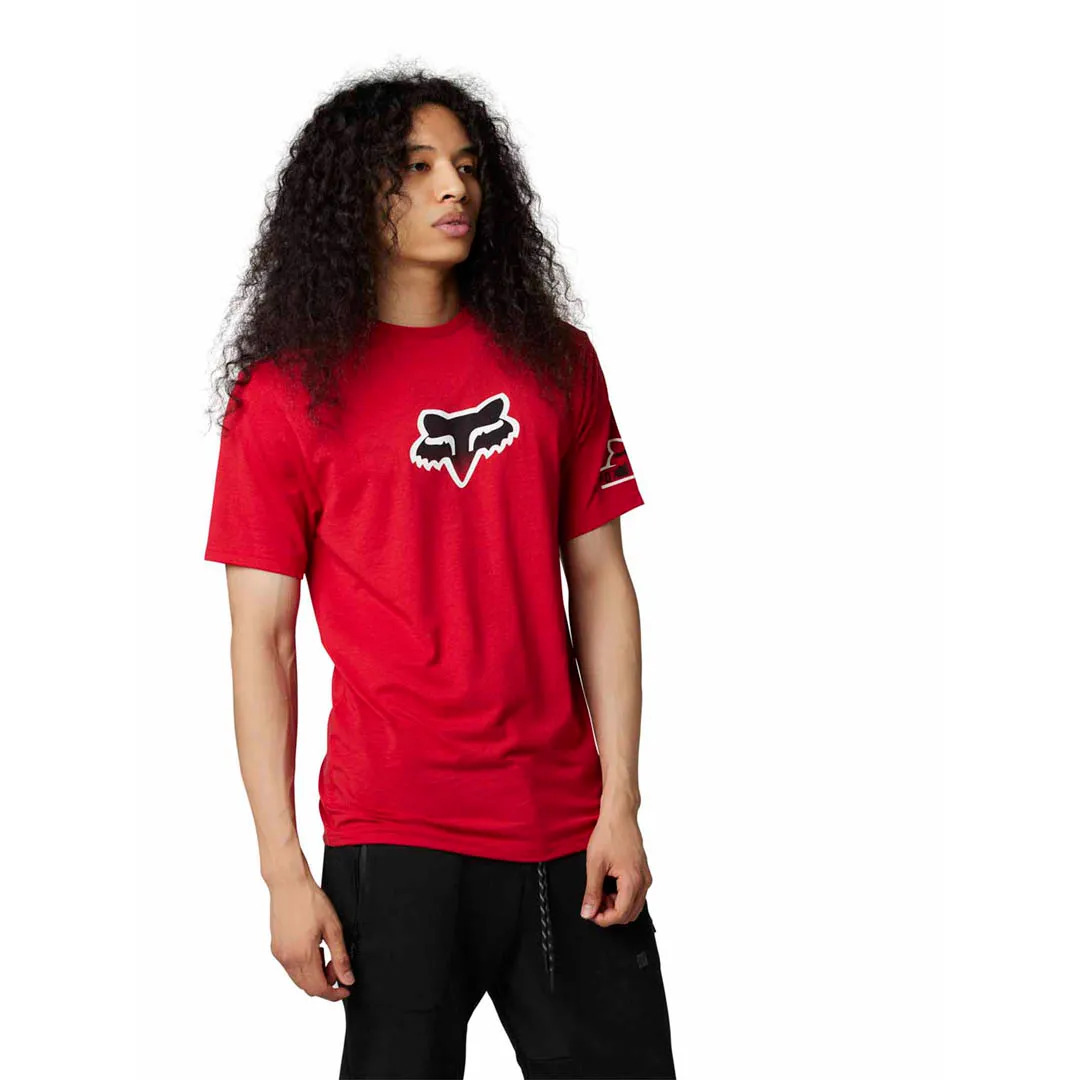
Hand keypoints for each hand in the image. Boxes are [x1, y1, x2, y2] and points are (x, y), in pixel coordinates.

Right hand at [268, 873, 355, 999]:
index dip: (334, 994)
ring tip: (326, 953)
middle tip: (337, 966)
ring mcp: (279, 955)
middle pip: (307, 987)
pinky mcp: (275, 948)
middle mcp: (287, 960)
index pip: (319, 988)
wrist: (288, 885)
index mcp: (302, 956)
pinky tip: (313, 948)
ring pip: (298, 979)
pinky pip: (290, 968)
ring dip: (314, 975)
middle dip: (326, 983)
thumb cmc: (310, 901)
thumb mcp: (333, 928)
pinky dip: (304, 967)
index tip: (345, 989)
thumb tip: (348, 979)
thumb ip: (341, 957)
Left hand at [580, 806, 652, 927]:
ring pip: (633, 906)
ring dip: (616, 906)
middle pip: (628, 914)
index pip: (620, 914)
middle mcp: (643, 882)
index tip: (590, 913)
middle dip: (609, 913)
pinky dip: (622, 897)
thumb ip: (592, 892)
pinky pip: (636, 895)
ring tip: (600, 892)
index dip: (603, 919)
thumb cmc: (609, 834)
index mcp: (632, 881)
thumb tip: (588, 912)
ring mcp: (645, 878)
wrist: (620, 815)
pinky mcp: (644, 873)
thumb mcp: (594, 864)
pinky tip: (609, 886)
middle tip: (593, 902)